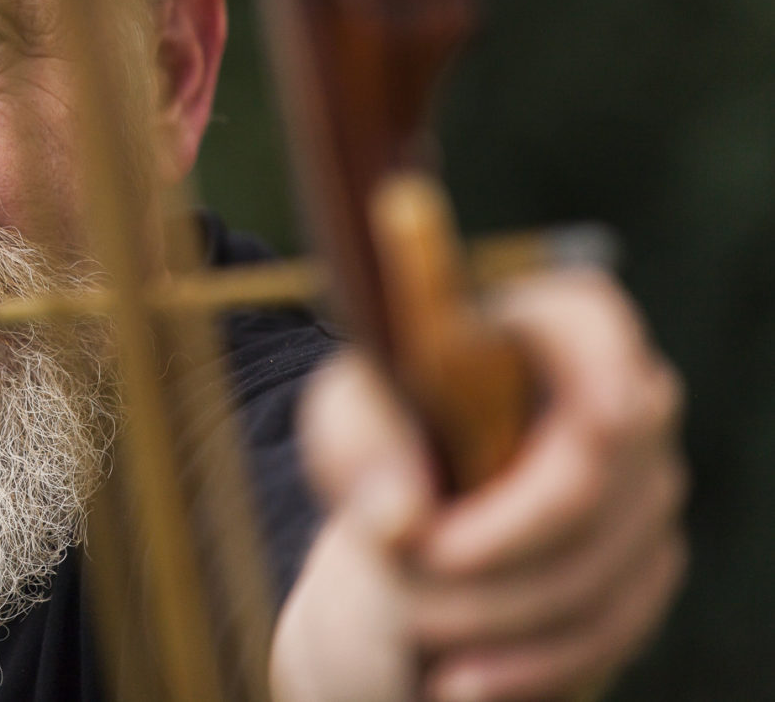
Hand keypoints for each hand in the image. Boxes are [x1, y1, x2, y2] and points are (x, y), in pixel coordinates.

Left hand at [273, 270, 686, 701]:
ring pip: (597, 565)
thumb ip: (357, 443)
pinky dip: (525, 665)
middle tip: (409, 559)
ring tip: (409, 620)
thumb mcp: (346, 419)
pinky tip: (454, 682)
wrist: (396, 530)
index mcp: (548, 326)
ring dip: (492, 607)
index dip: (604, 369)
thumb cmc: (376, 444)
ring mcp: (643, 491)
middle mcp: (620, 401)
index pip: (594, 324)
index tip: (591, 424)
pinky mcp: (641, 572)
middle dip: (500, 535)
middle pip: (596, 472)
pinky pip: (605, 631)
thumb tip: (400, 521)